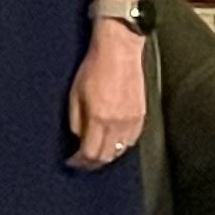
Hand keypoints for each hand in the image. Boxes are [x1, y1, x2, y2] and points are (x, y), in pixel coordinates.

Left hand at [66, 28, 147, 170]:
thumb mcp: (74, 93)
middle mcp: (118, 124)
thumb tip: (77, 137)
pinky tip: (113, 142)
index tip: (72, 162)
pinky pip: (132, 140)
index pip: (90, 153)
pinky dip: (122, 145)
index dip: (80, 162)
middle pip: (107, 156)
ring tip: (96, 154)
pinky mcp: (142, 115)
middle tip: (82, 163)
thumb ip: (76, 119)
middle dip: (92, 163)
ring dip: (108, 155)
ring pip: (121, 150)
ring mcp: (132, 121)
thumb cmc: (94, 68)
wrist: (119, 51)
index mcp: (99, 118)